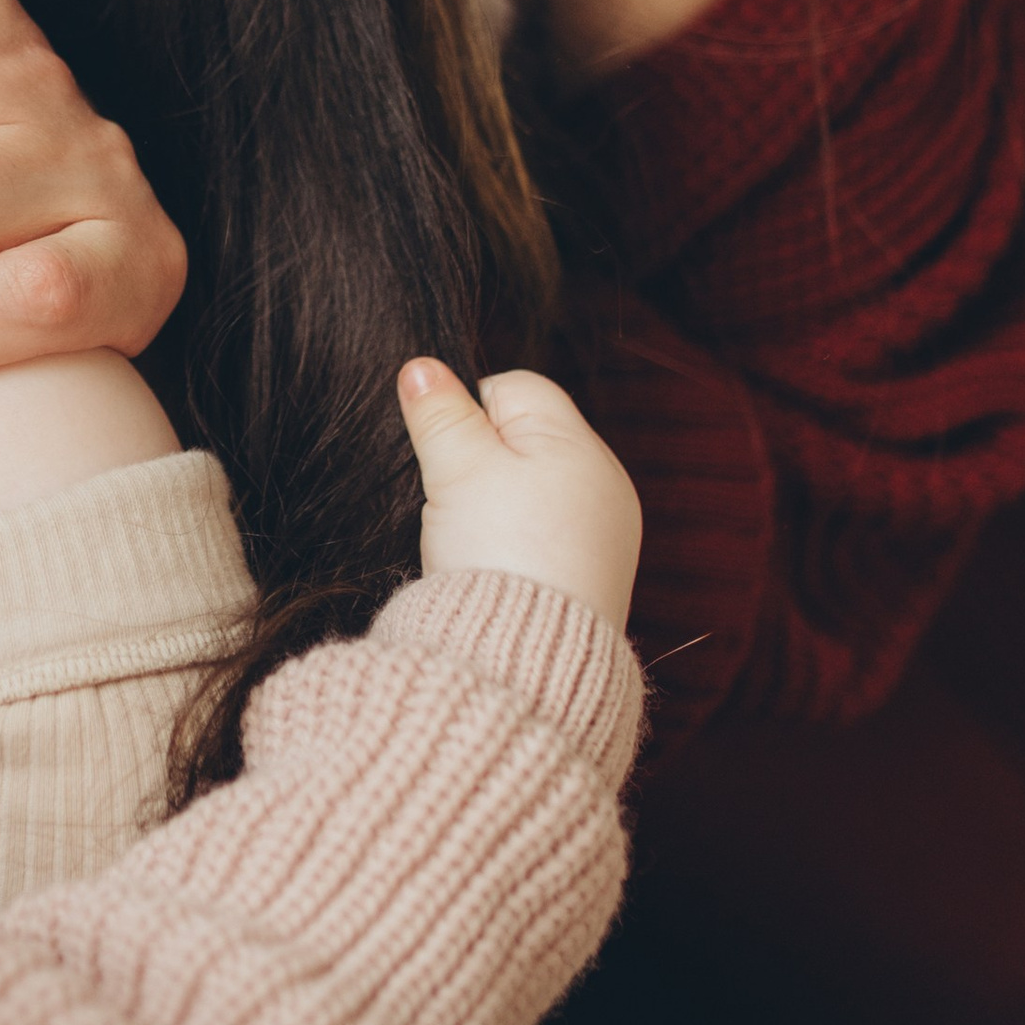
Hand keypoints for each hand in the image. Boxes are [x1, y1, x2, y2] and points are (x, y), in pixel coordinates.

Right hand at [397, 360, 640, 630]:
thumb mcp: (456, 468)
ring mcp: (602, 536)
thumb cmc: (497, 553)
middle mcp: (603, 485)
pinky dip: (514, 545)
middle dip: (480, 461)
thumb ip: (439, 412)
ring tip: (476, 539)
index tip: (447, 456)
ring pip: (529, 491)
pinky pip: (543, 537)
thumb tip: (422, 368)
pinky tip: (495, 567)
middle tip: (458, 499)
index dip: (465, 412)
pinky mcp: (590, 580)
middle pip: (523, 440)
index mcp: (578, 446)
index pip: (513, 388)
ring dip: (495, 505)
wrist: (524, 656)